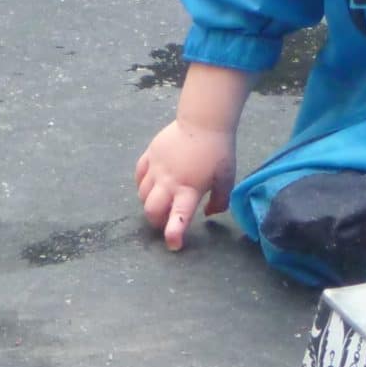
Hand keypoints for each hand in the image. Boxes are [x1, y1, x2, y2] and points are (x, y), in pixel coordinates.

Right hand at [135, 119, 235, 250]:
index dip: (174, 235)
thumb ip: (220, 199)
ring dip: (149, 203)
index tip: (173, 245)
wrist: (204, 122)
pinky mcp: (149, 155)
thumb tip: (209, 214)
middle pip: (151, 211)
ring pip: (142, 195)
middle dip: (156, 221)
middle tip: (166, 220)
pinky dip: (142, 184)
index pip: (178, 217)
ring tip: (161, 200)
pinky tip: (151, 184)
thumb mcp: (227, 177)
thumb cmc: (219, 151)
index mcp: (189, 189)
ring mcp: (156, 169)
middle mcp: (168, 182)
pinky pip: (138, 176)